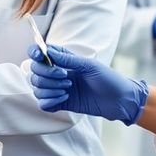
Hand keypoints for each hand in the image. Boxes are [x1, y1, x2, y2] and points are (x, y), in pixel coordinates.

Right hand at [27, 44, 148, 125]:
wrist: (120, 101)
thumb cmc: (109, 79)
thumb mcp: (89, 66)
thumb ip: (67, 60)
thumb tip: (47, 52)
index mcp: (65, 60)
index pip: (41, 54)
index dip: (35, 53)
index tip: (39, 57)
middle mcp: (58, 73)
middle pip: (35, 72)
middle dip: (47, 75)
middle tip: (66, 77)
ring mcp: (59, 89)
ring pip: (38, 88)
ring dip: (50, 88)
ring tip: (67, 89)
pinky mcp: (61, 103)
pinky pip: (43, 103)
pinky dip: (50, 101)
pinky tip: (64, 99)